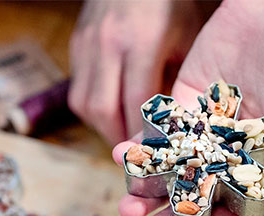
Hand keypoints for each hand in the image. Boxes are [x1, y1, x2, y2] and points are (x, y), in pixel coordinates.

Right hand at [68, 0, 205, 143]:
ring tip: (121, 135)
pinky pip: (78, 89)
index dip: (143, 133)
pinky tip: (112, 110)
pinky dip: (93, 108)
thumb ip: (180, 77)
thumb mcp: (187, 36)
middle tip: (133, 152)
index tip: (153, 151)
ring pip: (84, 104)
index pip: (138, 102)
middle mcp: (108, 44)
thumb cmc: (170, 2)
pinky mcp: (76, 45)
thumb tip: (176, 122)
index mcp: (142, 42)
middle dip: (118, 138)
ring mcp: (87, 44)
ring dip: (102, 126)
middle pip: (103, 110)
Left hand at [114, 0, 263, 215]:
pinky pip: (158, 130)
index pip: (238, 207)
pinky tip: (121, 156)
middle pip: (198, 195)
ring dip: (149, 191)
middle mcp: (231, 154)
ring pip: (173, 169)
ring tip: (127, 209)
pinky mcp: (184, 102)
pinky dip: (140, 145)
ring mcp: (205, 130)